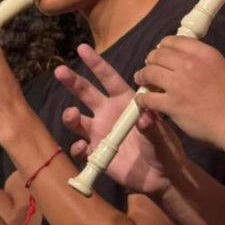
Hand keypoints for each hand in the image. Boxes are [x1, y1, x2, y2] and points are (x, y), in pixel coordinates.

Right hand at [54, 44, 186, 196]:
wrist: (160, 175)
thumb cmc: (164, 147)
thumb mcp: (161, 135)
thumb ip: (153, 127)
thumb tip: (145, 118)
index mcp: (124, 100)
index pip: (108, 78)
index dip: (95, 63)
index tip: (82, 48)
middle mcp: (108, 113)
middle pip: (86, 93)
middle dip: (72, 81)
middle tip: (60, 70)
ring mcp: (100, 132)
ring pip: (77, 120)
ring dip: (71, 116)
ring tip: (72, 115)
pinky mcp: (96, 153)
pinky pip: (81, 148)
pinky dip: (78, 148)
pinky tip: (83, 148)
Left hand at [134, 36, 224, 145]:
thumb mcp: (220, 67)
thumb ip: (201, 60)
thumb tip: (182, 60)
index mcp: (203, 53)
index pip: (174, 40)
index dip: (163, 46)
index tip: (160, 53)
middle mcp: (189, 64)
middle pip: (158, 55)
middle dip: (150, 60)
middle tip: (149, 66)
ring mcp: (179, 84)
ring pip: (149, 73)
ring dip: (142, 75)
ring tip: (141, 79)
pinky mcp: (172, 104)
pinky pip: (148, 97)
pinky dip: (143, 98)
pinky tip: (143, 99)